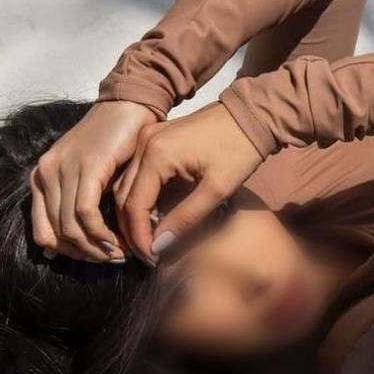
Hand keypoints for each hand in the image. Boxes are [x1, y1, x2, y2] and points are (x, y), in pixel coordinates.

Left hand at [30, 100, 155, 261]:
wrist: (129, 107)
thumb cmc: (114, 145)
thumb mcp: (88, 180)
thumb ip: (71, 210)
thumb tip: (52, 253)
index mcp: (41, 178)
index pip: (44, 234)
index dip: (71, 254)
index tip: (97, 258)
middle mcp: (45, 173)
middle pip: (56, 235)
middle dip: (86, 255)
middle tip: (113, 260)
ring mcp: (62, 168)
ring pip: (70, 228)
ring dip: (97, 248)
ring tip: (120, 253)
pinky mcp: (85, 167)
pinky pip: (86, 214)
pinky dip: (102, 234)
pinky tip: (119, 239)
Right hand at [114, 102, 262, 261]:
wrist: (250, 114)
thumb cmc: (239, 150)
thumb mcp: (216, 190)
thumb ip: (185, 218)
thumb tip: (159, 246)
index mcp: (156, 154)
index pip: (134, 205)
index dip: (139, 236)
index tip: (151, 258)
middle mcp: (143, 144)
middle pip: (123, 196)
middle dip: (133, 229)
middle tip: (147, 255)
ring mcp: (146, 138)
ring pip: (126, 186)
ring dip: (134, 215)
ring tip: (149, 241)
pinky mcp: (153, 138)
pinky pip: (136, 174)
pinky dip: (141, 198)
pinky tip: (153, 217)